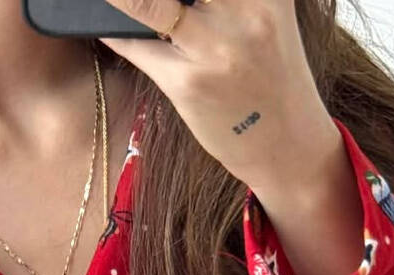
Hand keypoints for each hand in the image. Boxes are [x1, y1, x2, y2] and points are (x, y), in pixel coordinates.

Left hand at [98, 0, 342, 192]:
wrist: (287, 142)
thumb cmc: (270, 71)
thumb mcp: (265, 12)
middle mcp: (244, 9)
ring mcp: (214, 47)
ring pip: (147, 3)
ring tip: (110, 0)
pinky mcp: (188, 82)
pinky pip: (136, 45)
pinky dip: (117, 32)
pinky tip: (105, 24)